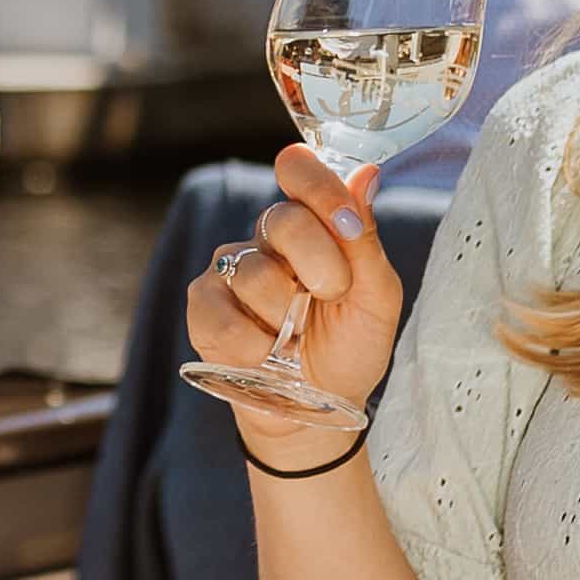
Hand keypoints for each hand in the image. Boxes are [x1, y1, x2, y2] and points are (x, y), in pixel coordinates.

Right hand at [179, 144, 406, 449]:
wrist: (316, 410)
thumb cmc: (350, 346)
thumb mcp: (376, 298)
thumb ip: (366, 239)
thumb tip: (367, 174)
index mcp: (310, 221)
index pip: (298, 169)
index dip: (318, 186)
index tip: (346, 223)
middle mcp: (265, 237)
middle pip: (283, 219)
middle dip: (321, 268)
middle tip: (332, 299)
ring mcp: (229, 269)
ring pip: (255, 275)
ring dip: (288, 320)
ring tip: (296, 339)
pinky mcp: (203, 306)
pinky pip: (222, 317)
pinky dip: (253, 346)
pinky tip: (265, 355)